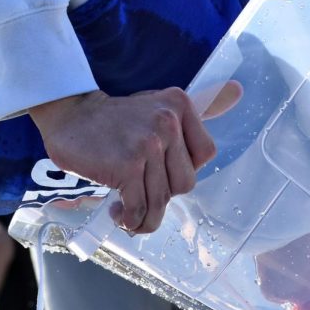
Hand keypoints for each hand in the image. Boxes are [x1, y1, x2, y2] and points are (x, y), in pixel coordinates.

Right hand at [29, 82, 241, 233]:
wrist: (71, 116)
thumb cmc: (115, 119)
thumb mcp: (160, 105)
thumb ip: (201, 105)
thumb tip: (239, 91)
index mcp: (180, 105)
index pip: (204, 154)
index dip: (182, 171)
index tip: (161, 174)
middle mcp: (168, 122)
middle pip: (184, 182)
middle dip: (164, 198)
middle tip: (142, 196)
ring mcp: (148, 144)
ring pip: (161, 199)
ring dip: (145, 217)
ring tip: (127, 214)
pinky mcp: (127, 165)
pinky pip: (139, 205)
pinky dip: (129, 218)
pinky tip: (117, 213)